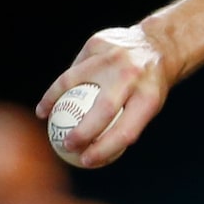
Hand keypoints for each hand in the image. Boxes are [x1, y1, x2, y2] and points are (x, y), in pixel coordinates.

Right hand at [40, 24, 172, 168]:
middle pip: (102, 110)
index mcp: (149, 97)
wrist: (159, 44)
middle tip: (65, 144)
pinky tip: (50, 97)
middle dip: (81, 132)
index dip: (104, 149)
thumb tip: (94, 153)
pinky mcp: (98, 43)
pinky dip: (63, 84)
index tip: (86, 160)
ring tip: (45, 116)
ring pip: (74, 81)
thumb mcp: (150, 104)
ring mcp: (113, 57)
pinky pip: (75, 68)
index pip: (126, 130)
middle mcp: (132, 75)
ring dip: (54, 101)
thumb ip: (125, 123)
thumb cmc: (150, 84)